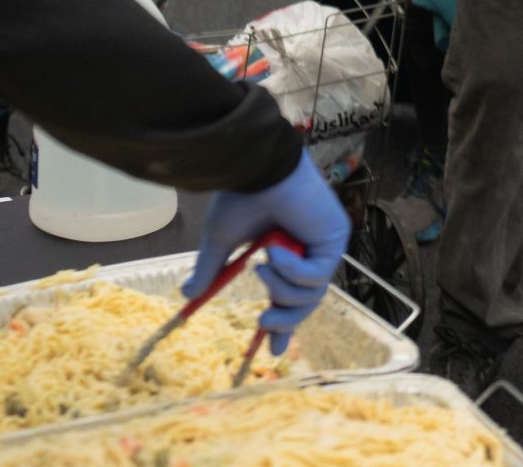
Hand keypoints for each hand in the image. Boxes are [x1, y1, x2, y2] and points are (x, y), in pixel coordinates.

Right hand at [186, 153, 349, 353]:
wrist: (257, 170)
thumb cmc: (241, 197)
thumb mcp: (222, 242)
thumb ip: (211, 269)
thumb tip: (187, 295)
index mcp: (287, 251)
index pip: (293, 295)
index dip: (286, 324)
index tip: (275, 351)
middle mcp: (310, 249)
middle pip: (306, 301)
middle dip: (286, 319)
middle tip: (263, 322)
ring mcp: (325, 244)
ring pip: (311, 293)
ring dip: (281, 288)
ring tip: (262, 265)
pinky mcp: (335, 237)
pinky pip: (315, 275)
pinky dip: (291, 270)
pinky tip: (275, 250)